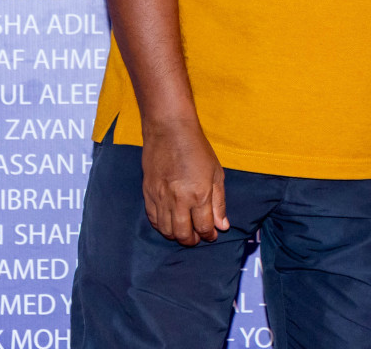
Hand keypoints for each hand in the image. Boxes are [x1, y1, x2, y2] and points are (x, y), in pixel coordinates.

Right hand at [141, 119, 229, 246]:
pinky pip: (153, 219)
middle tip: (197, 238)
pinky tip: (170, 223)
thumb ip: (219, 202)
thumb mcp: (216, 173)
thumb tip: (222, 226)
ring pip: (166, 230)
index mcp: (199, 194)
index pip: (204, 227)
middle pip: (183, 234)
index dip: (209, 235)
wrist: (169, 130)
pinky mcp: (148, 194)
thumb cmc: (197, 149)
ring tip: (184, 232)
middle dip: (192, 240)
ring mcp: (161, 198)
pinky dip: (162, 226)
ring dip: (177, 236)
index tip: (212, 235)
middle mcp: (179, 200)